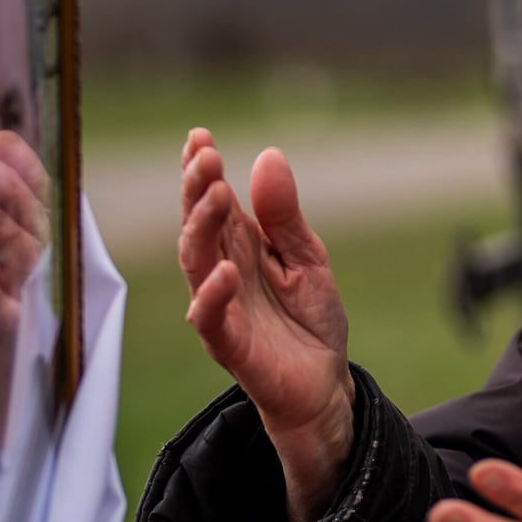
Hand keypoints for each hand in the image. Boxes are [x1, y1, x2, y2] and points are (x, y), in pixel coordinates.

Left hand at [0, 130, 49, 438]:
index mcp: (31, 272)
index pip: (38, 211)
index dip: (25, 174)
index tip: (4, 138)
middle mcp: (37, 290)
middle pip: (35, 228)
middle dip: (12, 188)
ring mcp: (30, 319)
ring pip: (24, 261)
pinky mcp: (17, 354)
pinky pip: (2, 315)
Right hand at [179, 130, 352, 521]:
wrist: (324, 384)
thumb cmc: (309, 319)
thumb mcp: (307, 257)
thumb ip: (284, 215)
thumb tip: (268, 156)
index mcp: (240, 246)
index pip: (213, 201)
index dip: (201, 170)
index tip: (199, 137)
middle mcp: (222, 271)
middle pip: (198, 224)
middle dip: (196, 188)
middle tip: (204, 156)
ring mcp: (222, 307)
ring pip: (196, 263)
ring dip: (201, 228)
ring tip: (215, 194)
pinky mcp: (229, 344)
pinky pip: (211, 318)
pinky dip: (214, 294)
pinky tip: (226, 270)